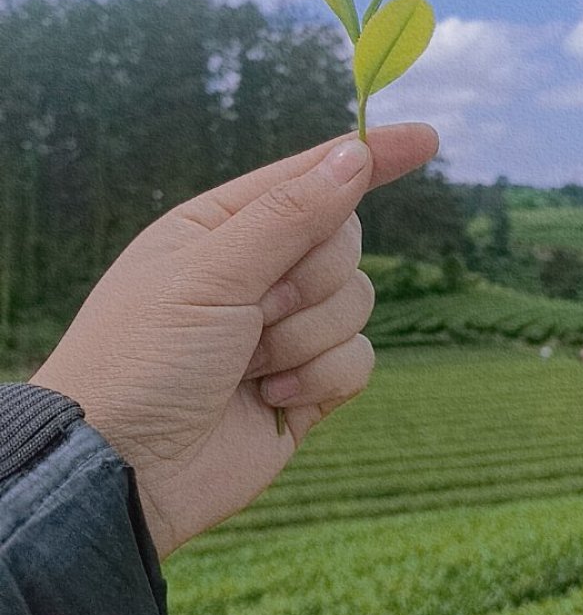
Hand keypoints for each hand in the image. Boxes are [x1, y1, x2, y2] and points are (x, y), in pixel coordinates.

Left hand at [32, 123, 437, 556]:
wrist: (122, 474)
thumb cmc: (142, 358)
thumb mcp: (209, 272)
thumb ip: (290, 213)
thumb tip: (355, 155)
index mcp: (224, 227)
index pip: (310, 177)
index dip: (368, 157)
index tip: (428, 140)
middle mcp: (259, 273)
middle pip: (344, 242)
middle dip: (307, 279)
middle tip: (253, 310)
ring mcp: (286, 331)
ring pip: (357, 303)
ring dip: (303, 337)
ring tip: (247, 365)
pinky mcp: (309, 385)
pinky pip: (359, 360)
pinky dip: (319, 380)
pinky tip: (269, 398)